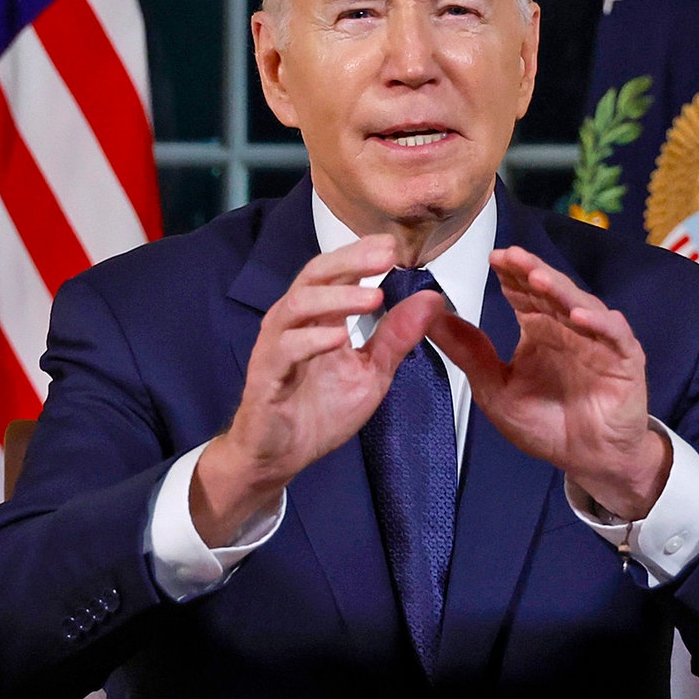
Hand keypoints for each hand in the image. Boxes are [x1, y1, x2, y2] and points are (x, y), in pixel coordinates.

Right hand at [191, 234, 445, 544]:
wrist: (281, 455)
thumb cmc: (320, 410)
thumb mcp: (372, 372)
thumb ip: (397, 336)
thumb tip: (432, 298)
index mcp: (318, 315)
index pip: (337, 271)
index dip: (362, 254)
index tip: (394, 244)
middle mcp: (294, 321)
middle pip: (316, 274)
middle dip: (351, 261)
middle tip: (386, 254)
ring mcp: (276, 345)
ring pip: (298, 305)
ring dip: (337, 298)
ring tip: (373, 298)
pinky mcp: (266, 375)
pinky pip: (285, 349)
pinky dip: (312, 339)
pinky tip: (339, 337)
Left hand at [428, 246, 669, 519]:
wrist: (590, 460)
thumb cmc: (546, 424)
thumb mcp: (495, 390)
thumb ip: (469, 354)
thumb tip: (433, 318)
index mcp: (539, 329)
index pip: (523, 293)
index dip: (510, 274)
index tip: (492, 257)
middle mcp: (568, 327)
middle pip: (550, 290)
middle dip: (530, 271)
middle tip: (510, 256)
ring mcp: (599, 340)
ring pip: (580, 305)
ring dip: (560, 290)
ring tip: (537, 277)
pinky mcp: (625, 360)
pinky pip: (615, 335)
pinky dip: (599, 324)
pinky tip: (577, 316)